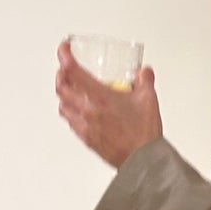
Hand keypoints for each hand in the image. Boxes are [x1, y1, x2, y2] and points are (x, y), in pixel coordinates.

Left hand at [55, 41, 162, 168]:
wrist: (142, 160)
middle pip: (62, 88)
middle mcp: (87, 111)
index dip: (64, 56)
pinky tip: (78, 111)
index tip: (64, 49)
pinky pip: (70, 122)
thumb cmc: (142, 134)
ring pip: (62, 106)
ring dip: (63, 94)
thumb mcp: (148, 99)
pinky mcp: (86, 139)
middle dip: (61, 74)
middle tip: (65, 68)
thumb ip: (144, 80)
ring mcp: (84, 126)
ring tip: (69, 89)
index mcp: (99, 97)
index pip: (73, 71)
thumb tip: (143, 72)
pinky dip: (70, 112)